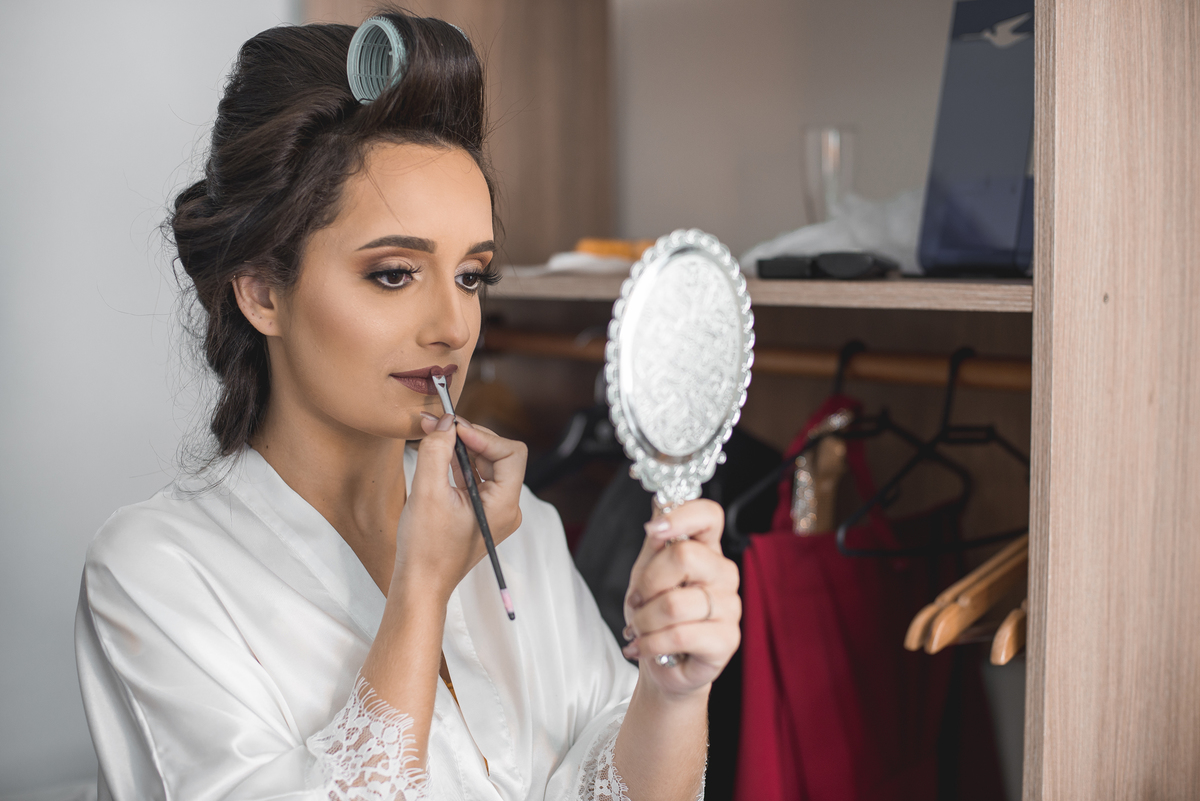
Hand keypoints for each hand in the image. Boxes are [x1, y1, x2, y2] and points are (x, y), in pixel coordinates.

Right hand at [392, 414, 526, 602]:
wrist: (420, 584)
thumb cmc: (425, 548)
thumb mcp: (427, 492)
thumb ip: (437, 451)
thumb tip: (446, 422)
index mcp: (504, 505)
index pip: (511, 452)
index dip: (483, 434)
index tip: (454, 428)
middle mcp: (506, 508)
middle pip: (499, 455)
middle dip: (470, 438)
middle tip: (439, 426)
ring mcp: (495, 512)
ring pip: (486, 465)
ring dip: (462, 449)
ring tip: (435, 438)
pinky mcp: (481, 513)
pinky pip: (476, 479)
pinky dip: (458, 465)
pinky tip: (437, 458)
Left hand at [621, 499, 741, 697]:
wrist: (660, 664)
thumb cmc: (656, 615)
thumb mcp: (648, 572)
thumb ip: (657, 542)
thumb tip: (659, 503)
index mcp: (707, 549)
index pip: (709, 515)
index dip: (681, 516)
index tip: (654, 531)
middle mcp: (724, 573)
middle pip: (685, 556)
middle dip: (647, 582)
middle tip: (637, 601)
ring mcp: (730, 606)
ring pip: (675, 602)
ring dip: (643, 620)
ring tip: (639, 629)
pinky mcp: (727, 640)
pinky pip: (679, 634)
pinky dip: (650, 643)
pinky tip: (642, 647)